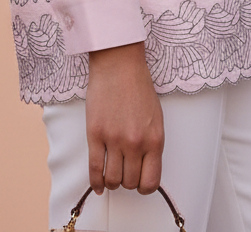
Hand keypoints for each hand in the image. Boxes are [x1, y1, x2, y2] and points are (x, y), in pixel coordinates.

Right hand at [86, 41, 163, 195]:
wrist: (119, 64)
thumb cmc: (138, 86)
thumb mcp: (155, 117)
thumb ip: (151, 143)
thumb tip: (144, 167)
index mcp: (154, 139)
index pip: (151, 181)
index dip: (144, 186)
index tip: (139, 182)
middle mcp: (136, 143)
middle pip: (130, 182)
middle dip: (127, 182)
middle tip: (124, 173)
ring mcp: (114, 139)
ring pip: (112, 180)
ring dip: (112, 182)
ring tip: (111, 175)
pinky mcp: (95, 134)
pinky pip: (94, 169)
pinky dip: (95, 181)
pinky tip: (98, 184)